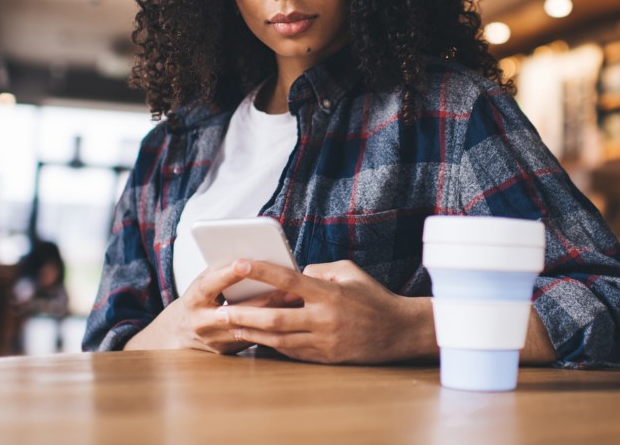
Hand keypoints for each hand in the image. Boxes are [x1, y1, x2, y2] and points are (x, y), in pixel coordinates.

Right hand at [123, 262, 287, 352]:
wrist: (182, 331)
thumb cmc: (201, 297)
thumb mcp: (204, 282)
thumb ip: (222, 272)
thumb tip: (251, 257)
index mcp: (193, 300)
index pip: (210, 285)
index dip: (227, 275)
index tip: (243, 263)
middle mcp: (201, 323)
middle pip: (239, 311)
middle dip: (266, 298)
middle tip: (291, 288)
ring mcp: (214, 340)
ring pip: (250, 328)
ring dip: (276, 314)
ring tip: (297, 302)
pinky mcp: (227, 351)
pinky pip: (253, 338)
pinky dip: (272, 327)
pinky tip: (291, 318)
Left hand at [217, 259, 436, 363]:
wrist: (399, 331)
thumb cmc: (373, 296)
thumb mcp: (350, 272)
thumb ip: (320, 270)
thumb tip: (295, 273)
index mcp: (329, 293)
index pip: (288, 279)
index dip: (261, 271)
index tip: (239, 263)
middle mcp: (324, 318)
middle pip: (275, 317)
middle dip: (244, 314)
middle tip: (221, 310)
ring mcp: (324, 341)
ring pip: (279, 339)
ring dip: (252, 333)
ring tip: (230, 326)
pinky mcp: (326, 357)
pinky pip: (292, 352)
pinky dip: (272, 345)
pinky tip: (256, 339)